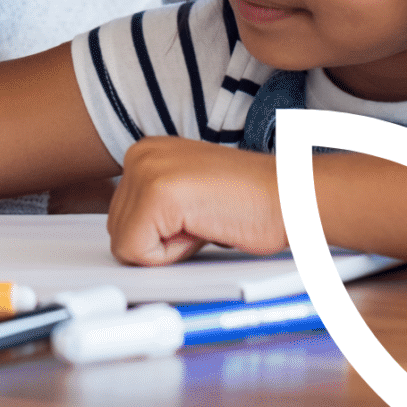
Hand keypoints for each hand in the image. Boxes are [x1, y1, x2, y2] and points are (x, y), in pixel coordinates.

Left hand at [107, 137, 286, 264]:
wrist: (288, 196)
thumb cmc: (246, 202)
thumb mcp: (186, 195)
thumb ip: (154, 207)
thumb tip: (127, 239)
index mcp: (144, 151)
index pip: (120, 219)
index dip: (158, 235)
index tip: (193, 216)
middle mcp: (139, 153)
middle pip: (117, 232)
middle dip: (158, 242)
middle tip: (202, 219)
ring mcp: (146, 169)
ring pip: (125, 245)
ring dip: (165, 248)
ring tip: (203, 221)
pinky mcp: (156, 193)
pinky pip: (137, 252)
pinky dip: (171, 255)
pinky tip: (202, 227)